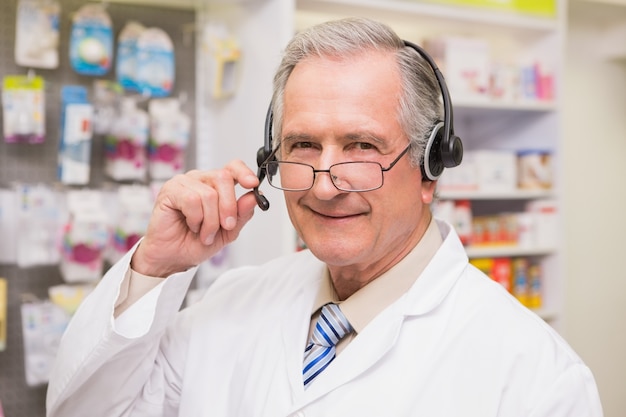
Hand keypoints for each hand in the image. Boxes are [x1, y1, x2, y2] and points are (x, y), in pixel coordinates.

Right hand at [131, 160, 259, 276]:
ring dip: (210, 221)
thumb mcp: (228, 231)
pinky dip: (196, 218)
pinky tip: (191, 225)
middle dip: (228, 207)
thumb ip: (242, 213)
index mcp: (216, 185)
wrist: (174, 257)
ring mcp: (184, 183)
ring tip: (204, 232)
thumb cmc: (196, 242)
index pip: (233, 167)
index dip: (244, 173)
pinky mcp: (170, 190)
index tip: (252, 184)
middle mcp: (201, 179)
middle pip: (224, 178)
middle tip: (226, 226)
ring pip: (209, 194)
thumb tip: (254, 197)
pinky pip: (192, 199)